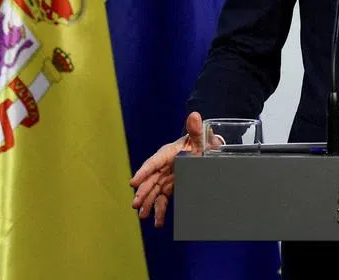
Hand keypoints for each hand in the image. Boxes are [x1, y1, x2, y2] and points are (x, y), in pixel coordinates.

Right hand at [129, 112, 204, 227]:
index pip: (154, 162)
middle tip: (136, 204)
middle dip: (142, 192)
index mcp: (167, 153)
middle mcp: (163, 166)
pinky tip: (157, 222)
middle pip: (150, 180)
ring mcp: (166, 177)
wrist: (205, 150)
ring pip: (154, 192)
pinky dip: (159, 210)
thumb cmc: (199, 142)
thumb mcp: (199, 136)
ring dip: (148, 204)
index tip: (133, 183)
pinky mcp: (170, 186)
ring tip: (142, 216)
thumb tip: (194, 116)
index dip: (143, 172)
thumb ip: (196, 129)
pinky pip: (163, 199)